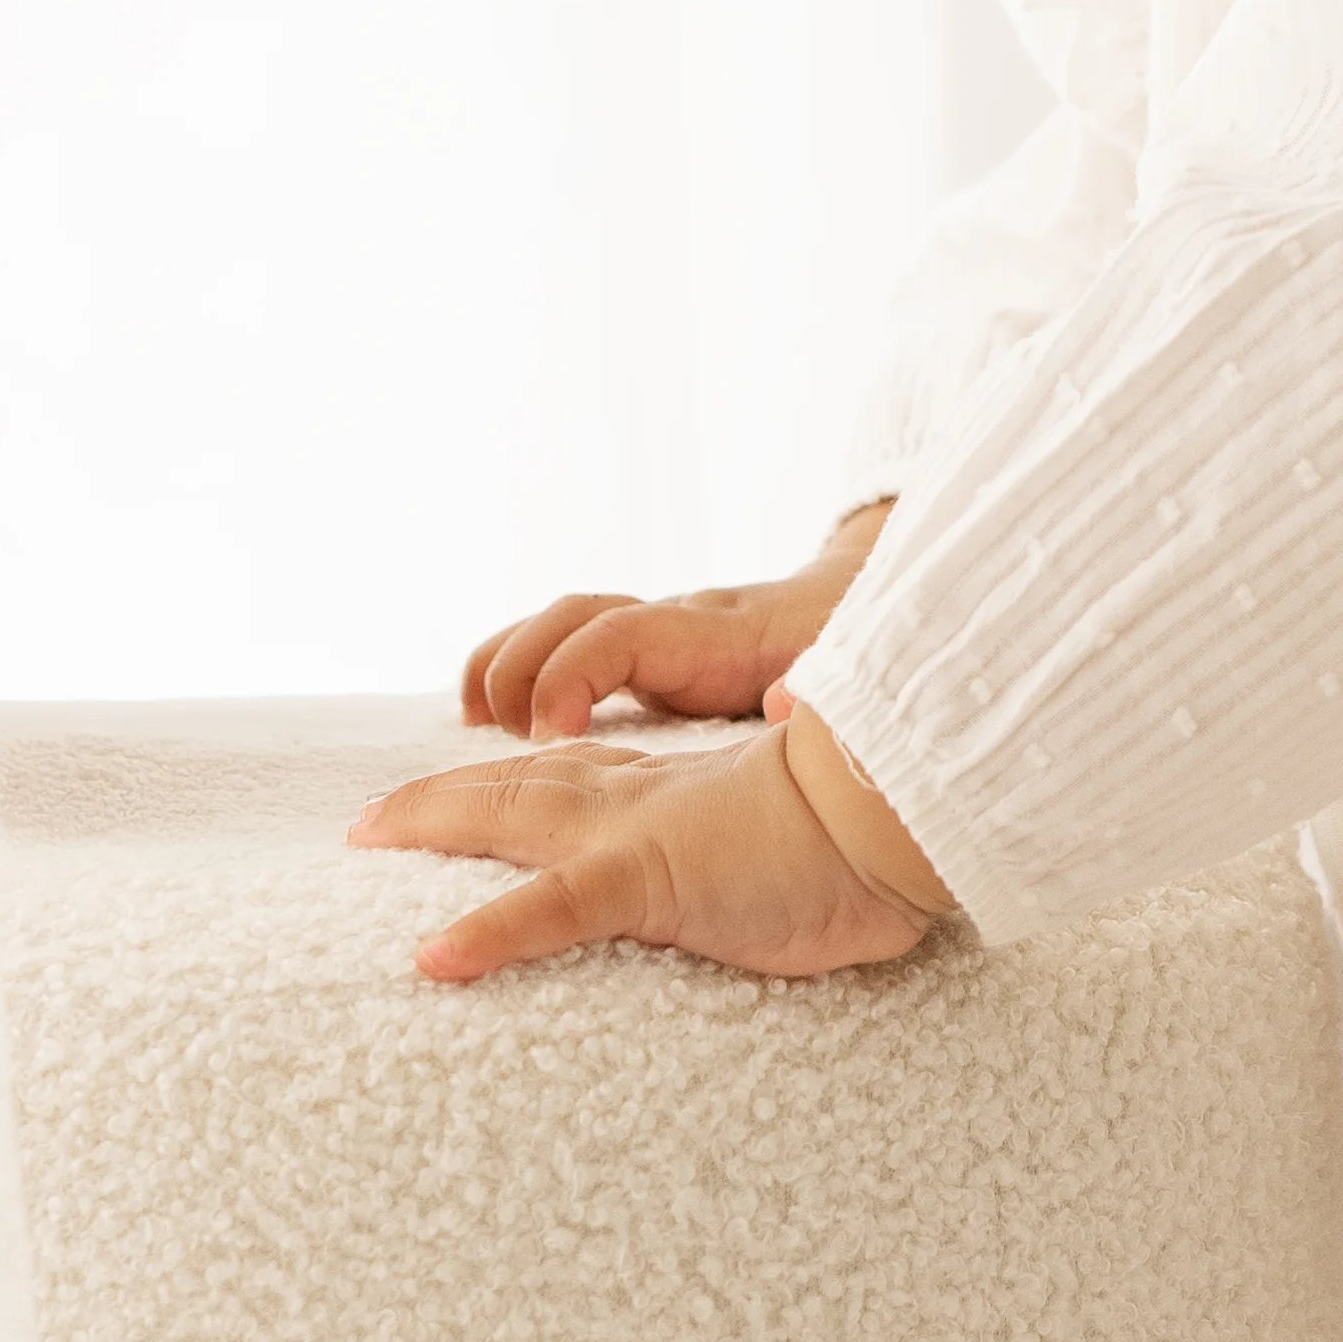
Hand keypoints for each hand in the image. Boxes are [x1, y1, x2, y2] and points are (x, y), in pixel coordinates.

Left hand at [355, 717, 939, 991]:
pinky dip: (490, 932)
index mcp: (670, 793)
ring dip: (432, 822)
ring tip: (365, 837)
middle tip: (369, 819)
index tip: (460, 788)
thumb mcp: (796, 852)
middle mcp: (636, 800)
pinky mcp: (647, 880)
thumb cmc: (870, 837)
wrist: (901, 811)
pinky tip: (433, 960)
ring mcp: (633, 836)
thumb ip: (763, 864)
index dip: (507, 781)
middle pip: (515, 785)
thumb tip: (780, 881)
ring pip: (509, 819)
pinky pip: (550, 911)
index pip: (568, 775)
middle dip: (438, 796)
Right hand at [460, 499, 887, 741]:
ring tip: (470, 725)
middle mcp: (680, 621)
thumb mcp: (851, 671)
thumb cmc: (860, 650)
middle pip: (576, 615)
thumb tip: (786, 699)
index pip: (624, 631)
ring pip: (563, 622)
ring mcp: (661, 632)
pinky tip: (492, 726)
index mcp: (724, 633)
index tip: (551, 732)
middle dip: (520, 665)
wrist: (873, 604)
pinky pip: (573, 648)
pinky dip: (525, 674)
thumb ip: (820, 686)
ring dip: (506, 662)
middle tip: (502, 737)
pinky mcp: (654, 655)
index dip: (575, 673)